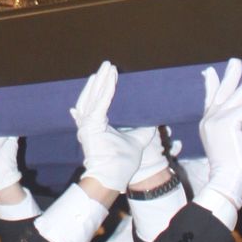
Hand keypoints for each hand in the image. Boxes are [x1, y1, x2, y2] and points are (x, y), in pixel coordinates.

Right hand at [70, 61, 148, 193]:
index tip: (105, 76)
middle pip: (92, 96)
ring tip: (106, 68)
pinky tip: (110, 80)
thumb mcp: (136, 141)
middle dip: (99, 80)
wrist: (114, 176)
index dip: (101, 88)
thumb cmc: (122, 162)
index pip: (96, 102)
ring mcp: (86, 125)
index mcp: (95, 125)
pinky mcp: (90, 126)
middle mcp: (87, 123)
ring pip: (93, 97)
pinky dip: (105, 92)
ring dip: (100, 81)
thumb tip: (154, 120)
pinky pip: (99, 105)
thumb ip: (142, 129)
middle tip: (106, 65)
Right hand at [199, 59, 241, 206]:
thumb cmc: (236, 163)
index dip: (212, 83)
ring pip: (234, 98)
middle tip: (236, 61)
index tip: (210, 71)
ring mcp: (216, 121)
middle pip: (222, 92)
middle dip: (230, 76)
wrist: (228, 179)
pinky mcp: (227, 125)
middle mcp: (209, 119)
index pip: (211, 98)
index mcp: (209, 122)